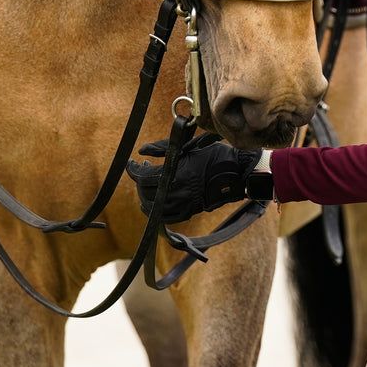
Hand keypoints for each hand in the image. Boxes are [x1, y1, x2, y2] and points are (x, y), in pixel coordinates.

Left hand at [127, 135, 262, 221]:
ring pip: (152, 206)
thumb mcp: (187, 148)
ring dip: (145, 195)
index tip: (131, 163)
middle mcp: (177, 192)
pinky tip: (155, 202)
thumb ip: (162, 149)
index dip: (133, 170)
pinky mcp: (188, 212)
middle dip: (140, 180)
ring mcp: (182, 204)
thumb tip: (141, 151)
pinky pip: (165, 218)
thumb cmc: (213, 156)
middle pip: (145, 191)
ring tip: (148, 185)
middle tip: (144, 169)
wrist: (235, 173)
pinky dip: (155, 211)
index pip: (143, 176)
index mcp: (176, 174)